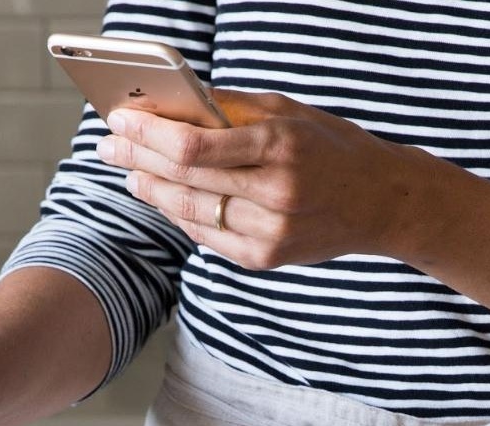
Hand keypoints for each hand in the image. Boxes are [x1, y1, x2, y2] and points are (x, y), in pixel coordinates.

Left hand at [98, 90, 429, 269]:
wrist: (382, 202)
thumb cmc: (331, 147)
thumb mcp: (287, 112)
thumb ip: (230, 109)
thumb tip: (171, 103)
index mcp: (280, 147)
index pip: (195, 146)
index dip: (148, 134)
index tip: (120, 119)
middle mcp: (275, 194)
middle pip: (184, 179)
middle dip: (138, 159)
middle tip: (108, 146)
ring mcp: (270, 232)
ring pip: (189, 211)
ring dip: (151, 190)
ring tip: (130, 173)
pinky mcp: (266, 258)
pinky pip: (206, 236)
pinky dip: (179, 215)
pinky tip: (163, 198)